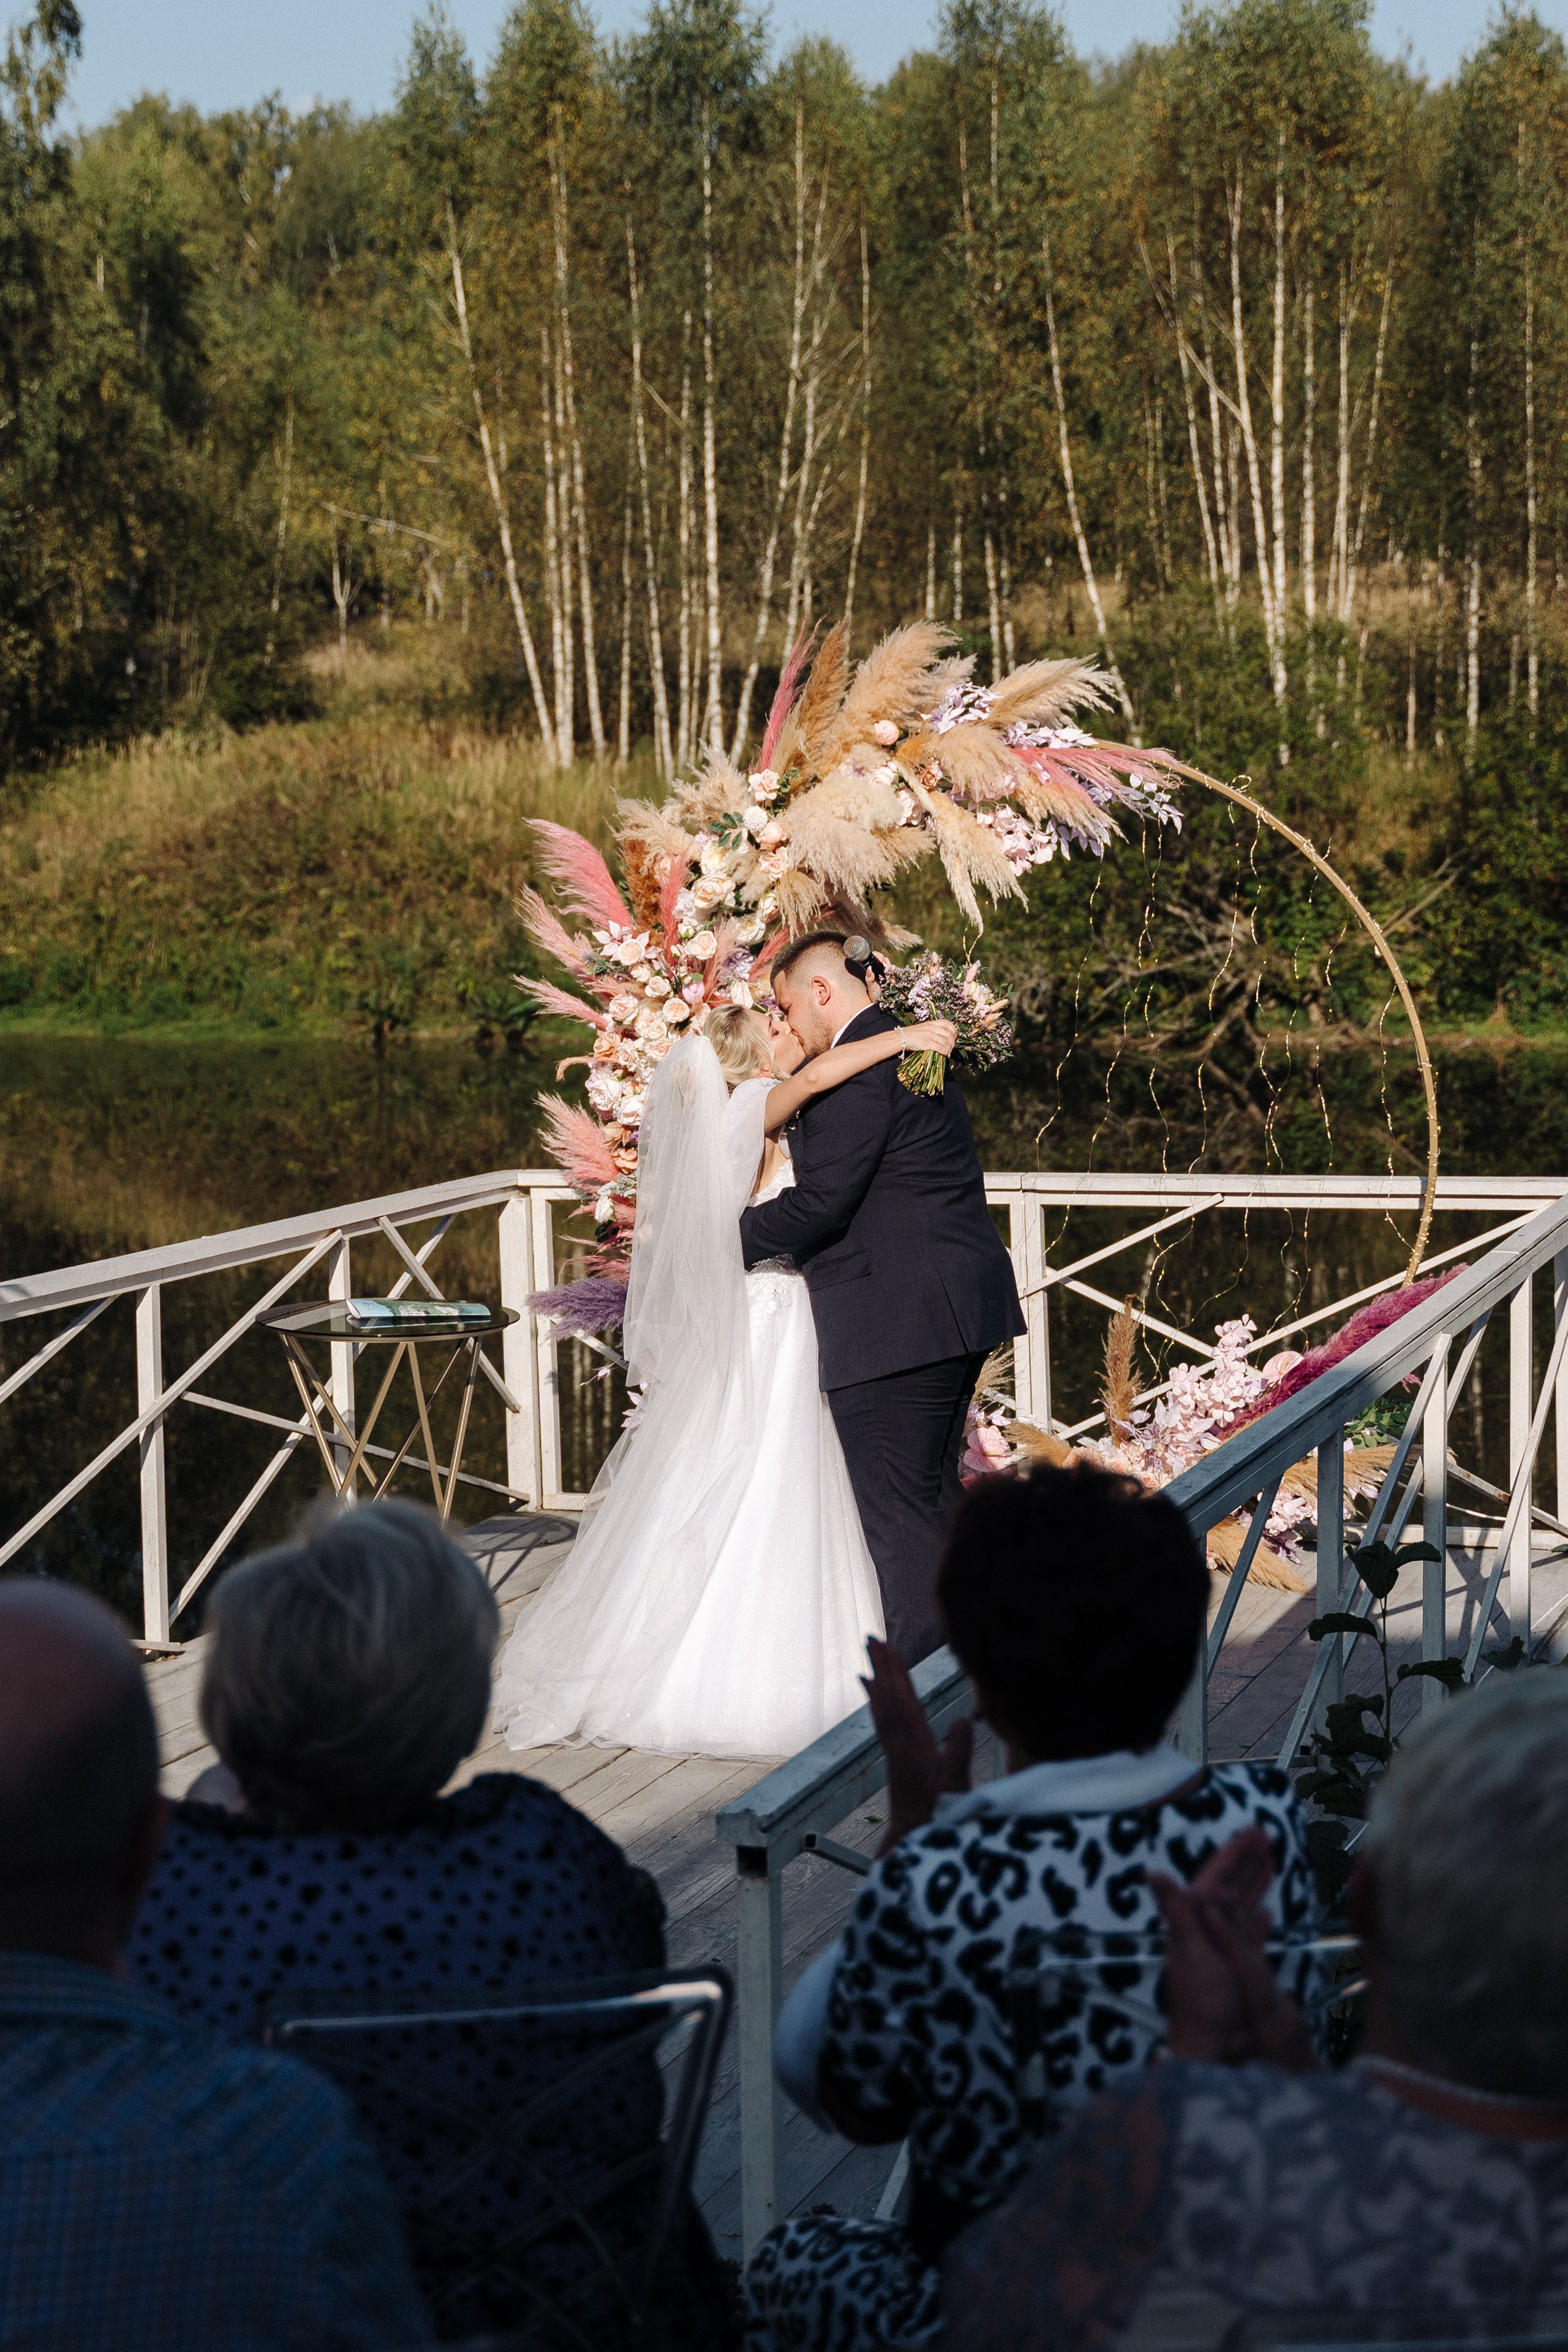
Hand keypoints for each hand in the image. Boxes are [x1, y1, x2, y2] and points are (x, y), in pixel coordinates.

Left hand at [862, 1635, 973, 1855]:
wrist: (915, 1843)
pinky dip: (877, 1700)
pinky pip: (882, 1722)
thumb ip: (959, 1756)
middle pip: (888, 1700)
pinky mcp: (896, 1758)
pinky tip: (872, 1690)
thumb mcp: (956, 1790)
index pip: (904, 1704)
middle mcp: (900, 1746)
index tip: (890, 1649)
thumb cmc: (940, 1818)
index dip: (897, 1675)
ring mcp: (895, 1752)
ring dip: (878, 1679)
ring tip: (869, 1655)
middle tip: (870, 1638)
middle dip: (882, 1667)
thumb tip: (964, 1720)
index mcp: (916, 1749)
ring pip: (883, 1708)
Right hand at [901, 1018, 957, 1055]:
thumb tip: (943, 1037)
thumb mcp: (923, 1027)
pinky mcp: (926, 1043)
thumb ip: (933, 1030)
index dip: (953, 1031)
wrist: (901, 1038)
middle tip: (951, 1048)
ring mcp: (929, 1035)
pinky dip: (945, 1052)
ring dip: (949, 1049)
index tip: (953, 1037)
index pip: (948, 1023)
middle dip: (953, 1043)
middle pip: (949, 1035)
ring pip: (946, 1042)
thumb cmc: (911, 1034)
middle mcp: (932, 1028)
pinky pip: (940, 1048)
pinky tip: (945, 1055)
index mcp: (932, 1023)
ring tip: (949, 1053)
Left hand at [1151, 1826, 1313, 2071]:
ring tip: (1271, 1860)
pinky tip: (1267, 1913)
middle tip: (1266, 1834)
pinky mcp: (1232, 1969)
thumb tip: (1152, 1872)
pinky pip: (1246, 1935)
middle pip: (1227, 1885)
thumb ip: (1176, 1910)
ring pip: (1238, 1906)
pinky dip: (1256, 1921)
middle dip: (1245, 1860)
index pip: (1214, 1875)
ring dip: (1253, 1882)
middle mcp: (1204, 1930)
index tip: (1253, 1830)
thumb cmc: (1202, 2002)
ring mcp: (1219, 1949)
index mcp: (1193, 1921)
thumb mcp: (1191, 1951)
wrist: (1212, 2048)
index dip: (1234, 1852)